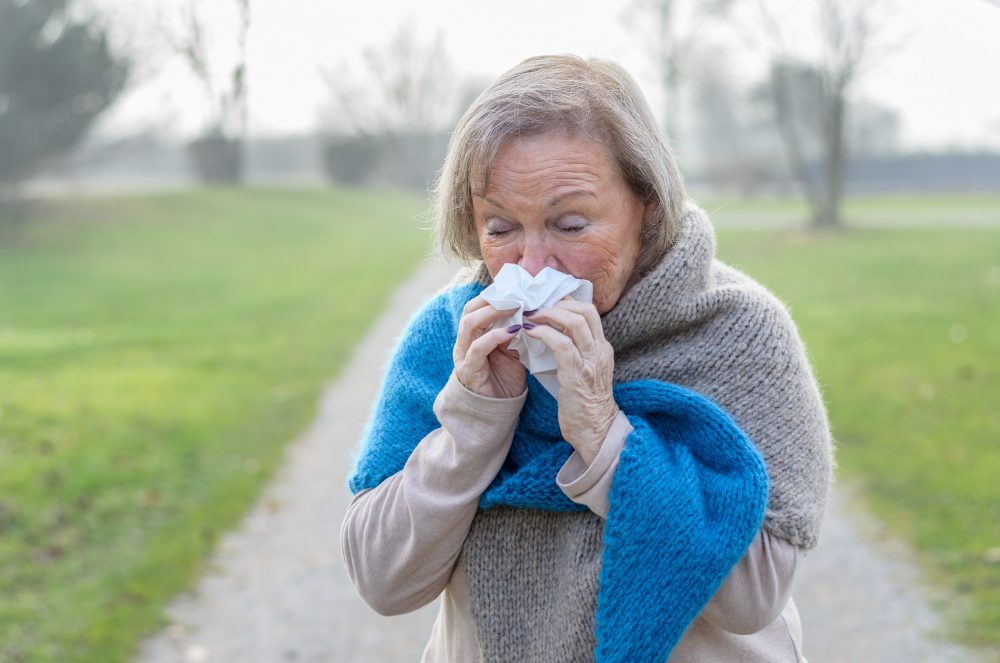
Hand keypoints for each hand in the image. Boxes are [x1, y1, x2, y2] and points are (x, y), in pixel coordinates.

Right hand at [453, 296, 526, 398]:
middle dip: (492, 300)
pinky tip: (512, 330)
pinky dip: (495, 335)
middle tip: (516, 295)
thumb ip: (514, 333)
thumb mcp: (511, 351)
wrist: (497, 413)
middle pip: (469, 310)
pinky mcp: (469, 370)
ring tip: (514, 308)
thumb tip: (529, 312)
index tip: (515, 289)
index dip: (493, 296)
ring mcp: (464, 356)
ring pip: (470, 324)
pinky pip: (478, 348)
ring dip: (493, 312)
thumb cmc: (504, 380)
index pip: (476, 306)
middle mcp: (464, 343)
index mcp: (472, 336)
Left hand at [523, 298, 619, 463]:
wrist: (596, 432)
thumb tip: (551, 334)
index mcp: (602, 348)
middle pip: (585, 310)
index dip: (567, 300)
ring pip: (574, 322)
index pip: (589, 311)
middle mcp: (599, 350)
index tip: (545, 299)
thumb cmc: (584, 405)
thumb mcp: (584, 372)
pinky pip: (561, 344)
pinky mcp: (577, 374)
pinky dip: (543, 333)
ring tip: (529, 315)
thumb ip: (574, 352)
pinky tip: (529, 332)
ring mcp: (590, 361)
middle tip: (535, 304)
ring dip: (548, 313)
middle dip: (558, 302)